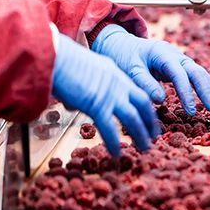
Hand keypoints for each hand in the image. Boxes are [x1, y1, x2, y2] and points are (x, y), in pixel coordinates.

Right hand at [52, 34, 158, 156]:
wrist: (54, 55)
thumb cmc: (60, 60)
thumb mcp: (81, 72)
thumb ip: (82, 87)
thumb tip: (72, 103)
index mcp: (114, 73)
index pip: (136, 91)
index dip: (145, 107)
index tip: (149, 119)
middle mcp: (117, 83)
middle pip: (142, 104)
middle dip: (150, 121)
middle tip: (155, 136)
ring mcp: (109, 94)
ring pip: (132, 118)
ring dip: (140, 135)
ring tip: (145, 148)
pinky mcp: (96, 104)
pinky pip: (109, 127)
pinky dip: (114, 142)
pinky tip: (117, 154)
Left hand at [91, 25, 209, 115]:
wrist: (122, 44)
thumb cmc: (124, 57)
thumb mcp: (129, 69)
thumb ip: (144, 82)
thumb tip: (160, 99)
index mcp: (163, 54)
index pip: (179, 75)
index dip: (186, 93)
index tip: (191, 112)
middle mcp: (176, 55)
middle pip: (196, 72)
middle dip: (207, 92)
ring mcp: (181, 59)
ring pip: (200, 74)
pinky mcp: (181, 65)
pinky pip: (198, 75)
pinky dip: (209, 85)